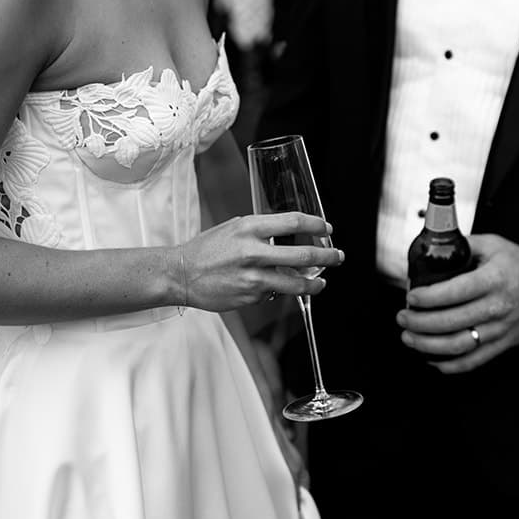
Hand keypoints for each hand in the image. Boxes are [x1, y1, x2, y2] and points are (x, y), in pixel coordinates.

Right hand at [180, 213, 342, 312]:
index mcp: (249, 228)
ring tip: (321, 283)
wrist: (181, 274)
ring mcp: (254, 277)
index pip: (293, 222)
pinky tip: (275, 287)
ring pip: (296, 282)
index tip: (327, 229)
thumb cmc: (206, 250)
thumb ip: (260, 231)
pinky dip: (279, 290)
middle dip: (327, 256)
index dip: (316, 224)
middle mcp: (254, 251)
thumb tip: (287, 237)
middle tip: (338, 256)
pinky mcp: (251, 296)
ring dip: (314, 283)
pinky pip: (274, 293)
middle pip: (303, 254)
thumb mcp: (233, 229)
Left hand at [398, 234, 518, 373]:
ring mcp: (499, 330)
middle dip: (419, 323)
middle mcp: (496, 307)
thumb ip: (464, 245)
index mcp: (493, 280)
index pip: (453, 293)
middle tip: (403, 318)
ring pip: (457, 346)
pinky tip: (432, 358)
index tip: (411, 297)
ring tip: (409, 337)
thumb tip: (434, 249)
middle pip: (449, 322)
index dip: (427, 298)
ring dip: (427, 345)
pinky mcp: (502, 345)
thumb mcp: (494, 245)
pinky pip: (472, 361)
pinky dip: (449, 365)